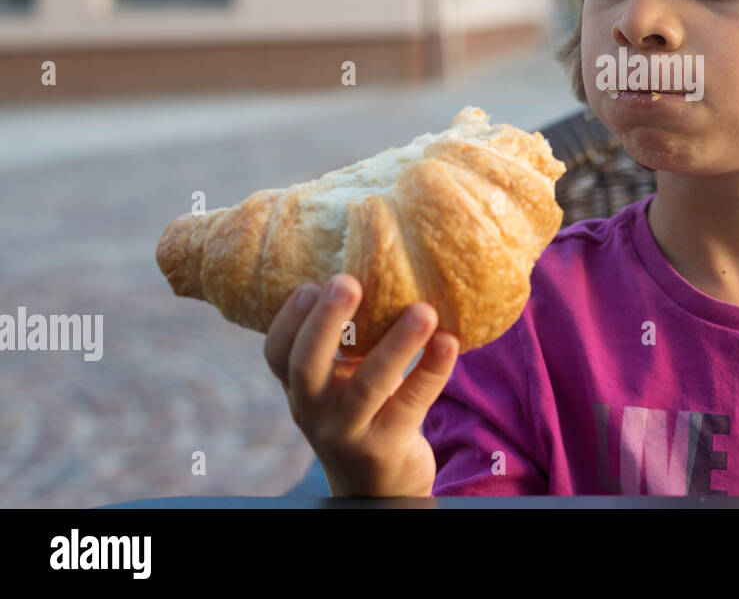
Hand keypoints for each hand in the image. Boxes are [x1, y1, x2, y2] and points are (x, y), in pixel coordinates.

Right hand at [264, 273, 459, 497]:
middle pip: (307, 365)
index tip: (311, 283)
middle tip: (348, 280)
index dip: (289, 319)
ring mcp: (347, 432)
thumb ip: (350, 341)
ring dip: (396, 345)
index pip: (277, 354)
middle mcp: (314, 410)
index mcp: (301, 387)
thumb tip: (382, 263)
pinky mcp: (386, 448)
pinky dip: (432, 371)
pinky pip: (411, 404)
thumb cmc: (365, 413)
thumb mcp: (344, 382)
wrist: (380, 487)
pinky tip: (449, 342)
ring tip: (423, 310)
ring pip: (367, 385)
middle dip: (326, 322)